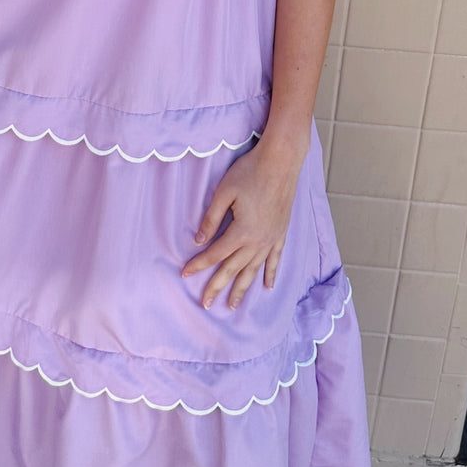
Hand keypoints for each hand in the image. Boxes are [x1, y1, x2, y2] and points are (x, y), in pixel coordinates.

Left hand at [180, 136, 307, 309]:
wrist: (281, 162)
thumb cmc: (250, 172)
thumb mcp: (224, 192)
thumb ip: (211, 218)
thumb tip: (198, 241)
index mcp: (241, 231)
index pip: (215, 254)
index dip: (198, 265)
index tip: (184, 274)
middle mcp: (258, 241)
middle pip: (233, 269)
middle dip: (217, 286)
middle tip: (205, 304)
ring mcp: (271, 239)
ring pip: (254, 270)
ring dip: (242, 288)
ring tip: (232, 305)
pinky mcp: (281, 233)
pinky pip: (275, 260)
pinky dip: (270, 274)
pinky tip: (267, 286)